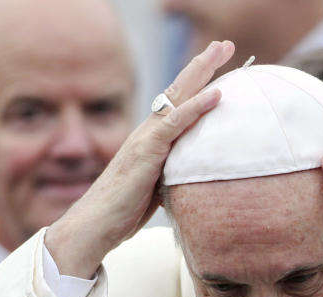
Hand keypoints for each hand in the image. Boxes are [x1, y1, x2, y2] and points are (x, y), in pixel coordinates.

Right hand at [46, 40, 235, 277]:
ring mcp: (146, 139)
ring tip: (223, 51)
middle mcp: (148, 132)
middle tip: (226, 44)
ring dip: (201, 73)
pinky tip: (216, 93)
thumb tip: (197, 177)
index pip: (179, 104)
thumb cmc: (124, 211)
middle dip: (203, 65)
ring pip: (177, 97)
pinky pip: (174, 124)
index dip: (199, 83)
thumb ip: (175, 175)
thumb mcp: (158, 189)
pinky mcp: (145, 152)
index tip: (221, 65)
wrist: (96, 226)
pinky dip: (195, 107)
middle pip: (179, 90)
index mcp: (152, 140)